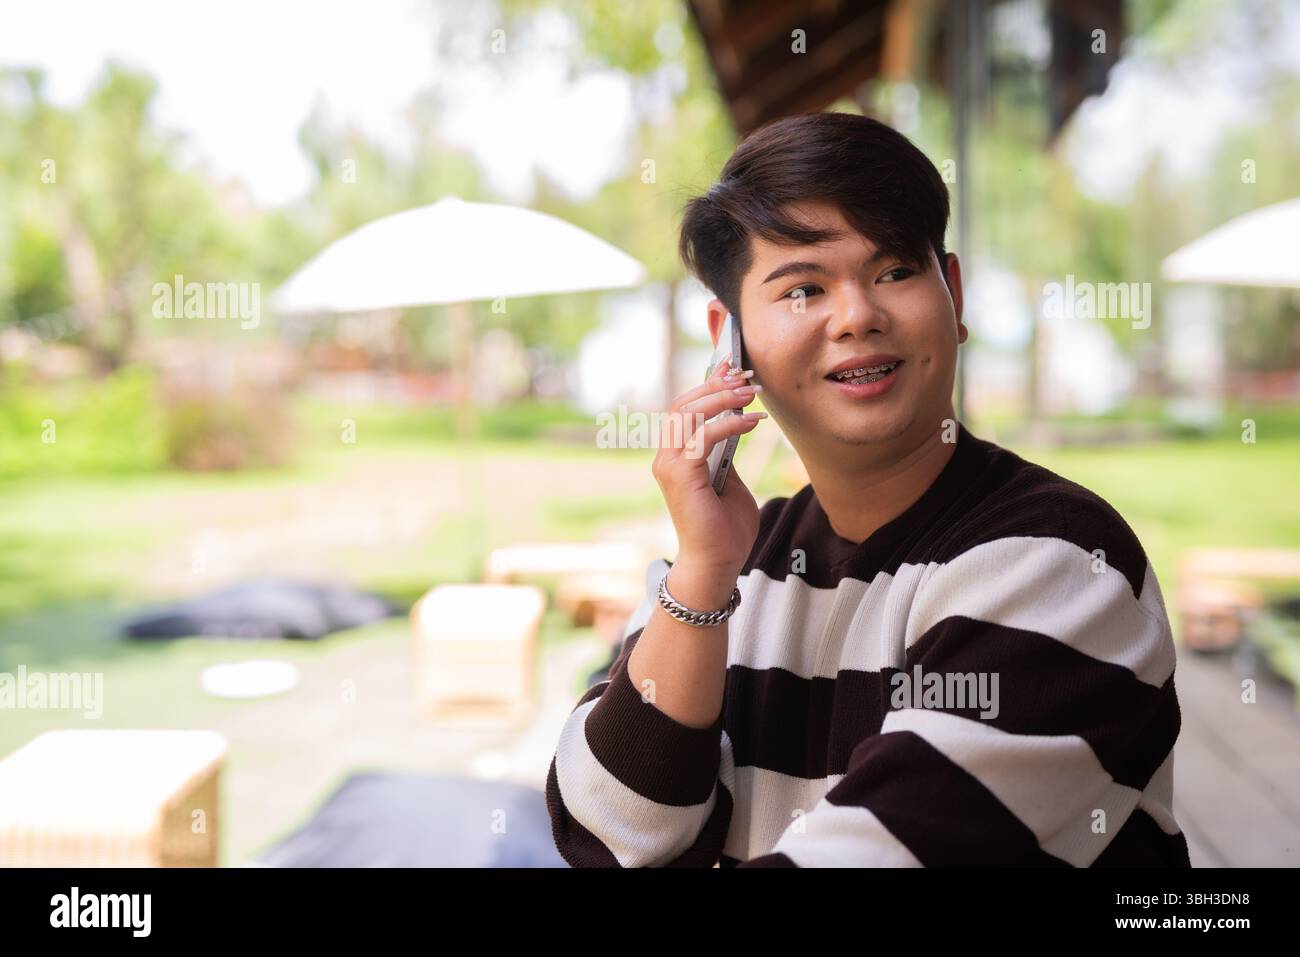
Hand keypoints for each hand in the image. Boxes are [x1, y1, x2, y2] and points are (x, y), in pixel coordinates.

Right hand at [651, 353, 765, 576]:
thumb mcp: (729, 480)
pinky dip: (729, 424)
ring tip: (751, 393)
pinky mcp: (680, 476)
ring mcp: (668, 466)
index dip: (706, 385)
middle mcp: (665, 458)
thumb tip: (736, 423)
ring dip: (721, 399)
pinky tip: (753, 422)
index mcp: (674, 457)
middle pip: (683, 405)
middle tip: (745, 377)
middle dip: (715, 385)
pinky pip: (703, 437)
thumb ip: (726, 453)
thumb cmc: (724, 528)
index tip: (732, 368)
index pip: (684, 409)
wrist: (718, 564)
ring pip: (689, 415)